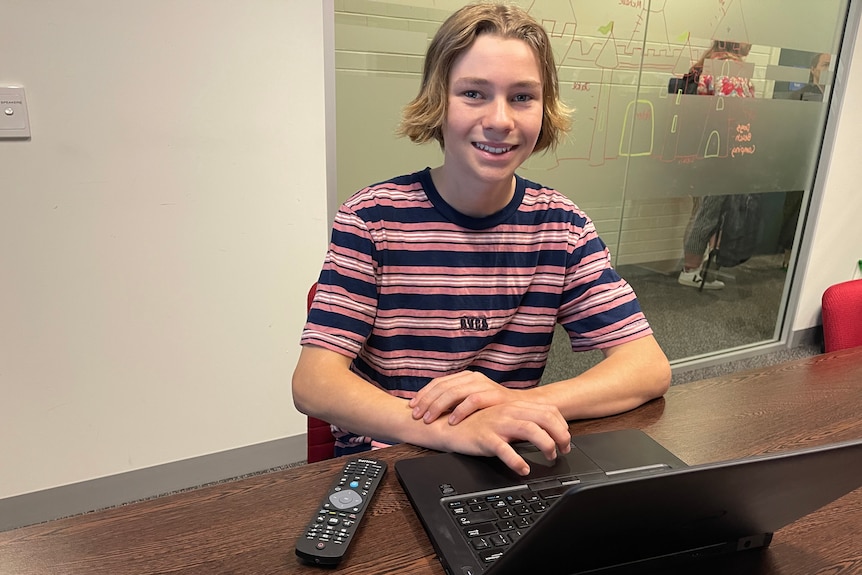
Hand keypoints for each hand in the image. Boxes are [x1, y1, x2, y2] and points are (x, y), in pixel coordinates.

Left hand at [409, 370, 519, 424]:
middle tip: (416, 415)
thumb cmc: (494, 409)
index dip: (423, 394)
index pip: (438, 382)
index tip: (411, 407)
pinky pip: (473, 401)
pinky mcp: (494, 395)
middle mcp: (473, 378)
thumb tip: (428, 408)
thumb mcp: (471, 401)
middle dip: (427, 402)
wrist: (524, 409)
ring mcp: (483, 385)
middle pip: (443, 387)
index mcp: (465, 377)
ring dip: (438, 407)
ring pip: (454, 392)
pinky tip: (451, 421)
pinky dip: (460, 411)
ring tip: (429, 419)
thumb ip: (454, 401)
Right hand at [434, 401, 571, 475]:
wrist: (447, 426)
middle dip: (560, 436)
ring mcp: (497, 424)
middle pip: (545, 419)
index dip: (562, 426)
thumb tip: (545, 434)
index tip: (566, 441)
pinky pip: (505, 449)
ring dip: (545, 445)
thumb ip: (522, 422)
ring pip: (530, 430)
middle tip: (563, 451)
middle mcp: (508, 412)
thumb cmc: (476, 425)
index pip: (548, 411)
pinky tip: (523, 469)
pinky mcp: (485, 437)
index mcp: (514, 406)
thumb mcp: (502, 419)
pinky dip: (517, 461)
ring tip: (549, 458)